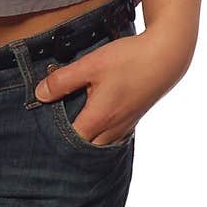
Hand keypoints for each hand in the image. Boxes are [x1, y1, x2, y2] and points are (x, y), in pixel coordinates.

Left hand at [33, 27, 192, 146]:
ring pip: (100, 145)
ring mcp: (125, 126)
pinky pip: (112, 137)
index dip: (54, 139)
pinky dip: (99, 134)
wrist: (166, 56)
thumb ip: (63, 81)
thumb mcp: (90, 65)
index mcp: (99, 119)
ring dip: (84, 140)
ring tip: (69, 126)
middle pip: (85, 150)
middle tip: (51, 131)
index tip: (41, 130)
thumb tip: (39, 95)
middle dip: (68, 145)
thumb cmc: (128, 59)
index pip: (70, 143)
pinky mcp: (133, 119)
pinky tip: (93, 120)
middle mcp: (113, 129)